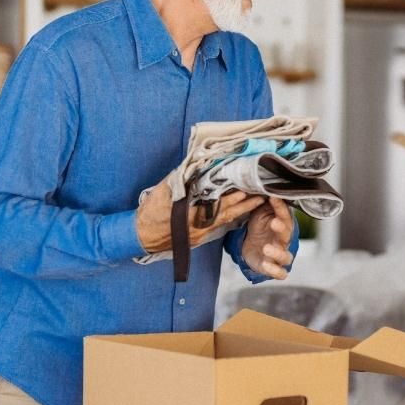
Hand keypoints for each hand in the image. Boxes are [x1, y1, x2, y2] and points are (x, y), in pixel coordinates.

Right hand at [135, 179, 263, 252]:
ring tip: (257, 201)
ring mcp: (201, 233)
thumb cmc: (150, 213)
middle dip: (246, 204)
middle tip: (263, 194)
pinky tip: (239, 211)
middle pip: (228, 213)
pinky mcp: (199, 237)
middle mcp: (200, 225)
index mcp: (192, 214)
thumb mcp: (162, 191)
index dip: (234, 197)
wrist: (141, 236)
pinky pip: (219, 226)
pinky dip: (231, 218)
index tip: (248, 187)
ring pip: (226, 220)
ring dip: (242, 211)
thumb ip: (180, 180)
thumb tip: (195, 167)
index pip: (218, 204)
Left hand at [241, 197, 294, 279]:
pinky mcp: (272, 268)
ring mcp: (279, 255)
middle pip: (287, 235)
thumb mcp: (261, 213)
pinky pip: (280, 273)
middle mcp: (283, 240)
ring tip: (266, 248)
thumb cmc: (260, 227)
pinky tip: (265, 264)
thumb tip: (267, 187)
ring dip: (277, 253)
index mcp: (282, 225)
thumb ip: (266, 204)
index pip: (285, 216)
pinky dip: (274, 270)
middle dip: (281, 229)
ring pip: (286, 257)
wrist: (250, 246)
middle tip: (274, 222)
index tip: (273, 198)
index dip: (280, 208)